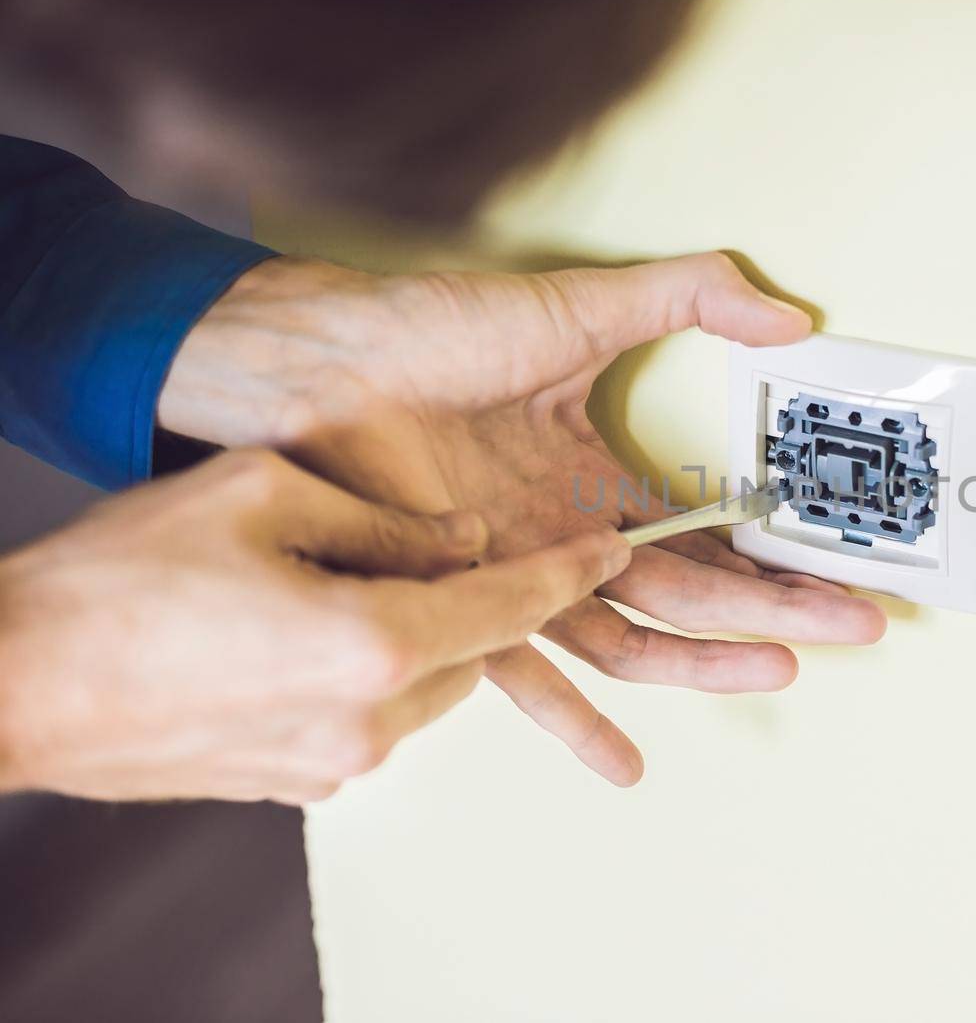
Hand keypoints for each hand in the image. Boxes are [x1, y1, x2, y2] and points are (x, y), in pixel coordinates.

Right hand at [0, 449, 628, 802]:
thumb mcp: (261, 496)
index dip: (568, 570)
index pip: (512, 604)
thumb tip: (463, 535)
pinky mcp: (295, 783)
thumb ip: (384, 517)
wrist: (12, 684)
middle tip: (440, 541)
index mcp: (378, 646)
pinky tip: (297, 629)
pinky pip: (370, 716)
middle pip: (472, 647)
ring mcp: (332, 764)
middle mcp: (371, 722)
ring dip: (416, 633)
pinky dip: (368, 671)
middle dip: (475, 595)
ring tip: (337, 579)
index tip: (611, 550)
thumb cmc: (118, 586)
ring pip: (424, 683)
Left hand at [159, 252, 887, 784]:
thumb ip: (689, 298)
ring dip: (704, 661)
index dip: (780, 555)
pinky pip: (523, 671)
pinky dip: (569, 719)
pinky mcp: (461, 604)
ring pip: (630, 637)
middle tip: (852, 627)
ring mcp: (518, 578)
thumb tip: (790, 317)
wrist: (319, 363)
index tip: (843, 570)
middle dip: (777, 612)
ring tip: (776, 669)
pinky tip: (622, 761)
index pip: (710, 534)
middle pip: (692, 593)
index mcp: (598, 481)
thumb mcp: (582, 306)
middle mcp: (567, 540)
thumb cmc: (433, 332)